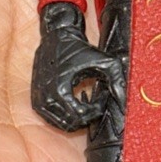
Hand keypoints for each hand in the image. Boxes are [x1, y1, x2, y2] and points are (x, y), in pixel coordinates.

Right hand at [31, 2, 123, 129]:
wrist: (57, 37)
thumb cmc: (79, 48)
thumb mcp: (103, 61)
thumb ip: (117, 80)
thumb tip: (123, 99)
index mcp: (60, 91)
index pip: (82, 116)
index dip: (97, 109)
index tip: (102, 98)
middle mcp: (47, 99)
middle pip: (73, 123)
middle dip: (89, 115)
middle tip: (96, 102)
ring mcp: (40, 102)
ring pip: (63, 124)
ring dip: (77, 118)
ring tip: (86, 103)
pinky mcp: (37, 102)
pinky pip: (54, 120)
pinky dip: (67, 116)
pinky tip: (75, 102)